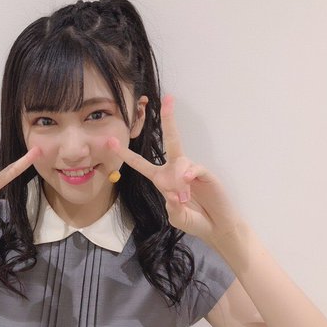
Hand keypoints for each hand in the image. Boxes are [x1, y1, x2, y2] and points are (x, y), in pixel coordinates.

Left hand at [107, 95, 240, 245]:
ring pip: (181, 160)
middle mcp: (175, 170)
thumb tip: (173, 193)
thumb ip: (172, 208)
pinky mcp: (205, 174)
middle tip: (168, 99)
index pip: (140, 163)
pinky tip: (188, 182)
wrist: (216, 226)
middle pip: (170, 141)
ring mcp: (191, 170)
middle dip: (169, 119)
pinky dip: (190, 174)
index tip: (111, 141)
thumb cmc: (194, 220)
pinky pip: (195, 168)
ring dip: (179, 182)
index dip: (126, 154)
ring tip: (183, 199)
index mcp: (161, 179)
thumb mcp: (177, 218)